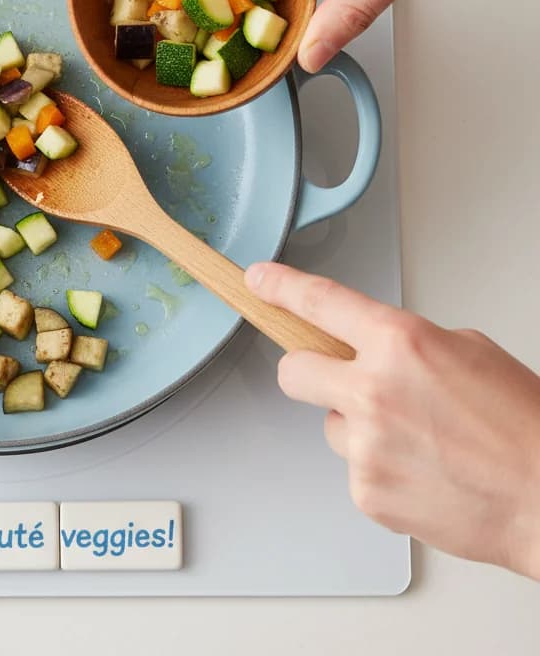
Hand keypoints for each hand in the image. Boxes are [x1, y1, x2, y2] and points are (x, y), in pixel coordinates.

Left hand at [246, 261, 539, 578]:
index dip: (280, 287)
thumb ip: (405, 344)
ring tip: (417, 441)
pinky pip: (354, 468)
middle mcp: (372, 389)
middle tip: (340, 382)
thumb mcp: (466, 351)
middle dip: (308, 372)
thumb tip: (372, 350)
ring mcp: (364, 444)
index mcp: (399, 342)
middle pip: (292, 371)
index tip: (258, 281)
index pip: (319, 302)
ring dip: (358, 428)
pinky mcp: (365, 490)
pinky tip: (422, 472)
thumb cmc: (522, 426)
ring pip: (330, 425)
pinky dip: (380, 470)